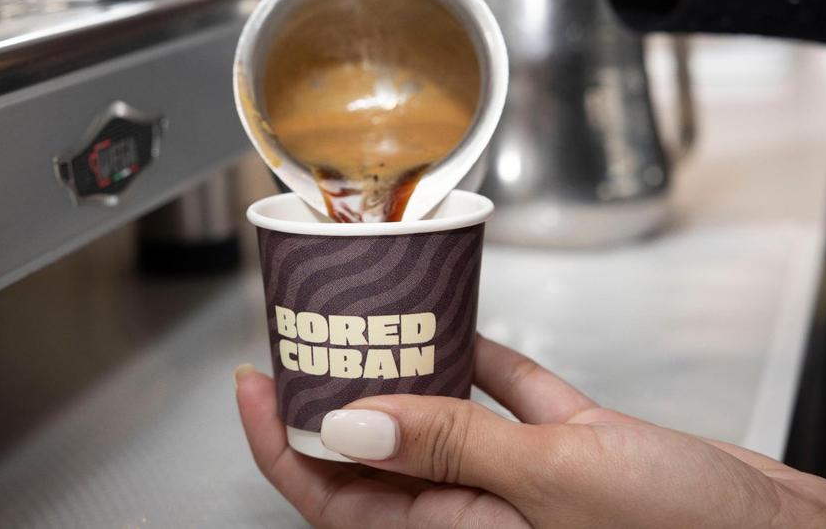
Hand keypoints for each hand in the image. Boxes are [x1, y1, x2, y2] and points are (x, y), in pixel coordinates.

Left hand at [235, 335, 825, 527]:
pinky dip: (483, 359)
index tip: (251, 381)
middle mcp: (481, 512)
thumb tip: (348, 422)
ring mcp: (527, 480)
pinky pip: (509, 397)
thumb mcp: (553, 481)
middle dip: (335, 392)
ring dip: (407, 368)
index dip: (279, 441)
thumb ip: (451, 447)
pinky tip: (462, 321)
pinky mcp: (574, 450)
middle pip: (378, 449)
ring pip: (441, 416)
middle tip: (306, 332)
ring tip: (372, 316)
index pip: (336, 494)